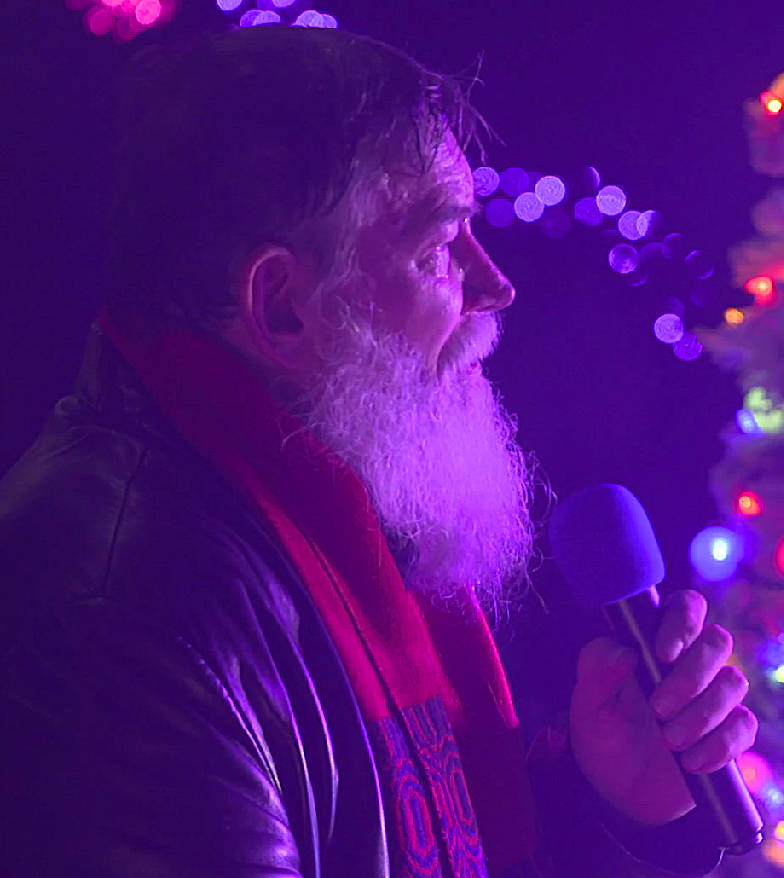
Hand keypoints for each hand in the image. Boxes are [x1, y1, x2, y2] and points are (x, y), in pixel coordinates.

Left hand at [569, 589, 758, 825]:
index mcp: (656, 642)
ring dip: (701, 714)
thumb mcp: (587, 702)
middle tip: (657, 709)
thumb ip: (597, 669)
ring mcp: (714, 696)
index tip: (663, 653)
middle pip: (717, 640)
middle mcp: (691, 662)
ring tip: (668, 740)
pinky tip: (690, 761)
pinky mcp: (731, 732)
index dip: (683, 620)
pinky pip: (744, 725)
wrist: (619, 789)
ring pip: (734, 682)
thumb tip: (625, 652)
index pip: (686, 606)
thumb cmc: (603, 731)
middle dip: (690, 677)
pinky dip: (718, 745)